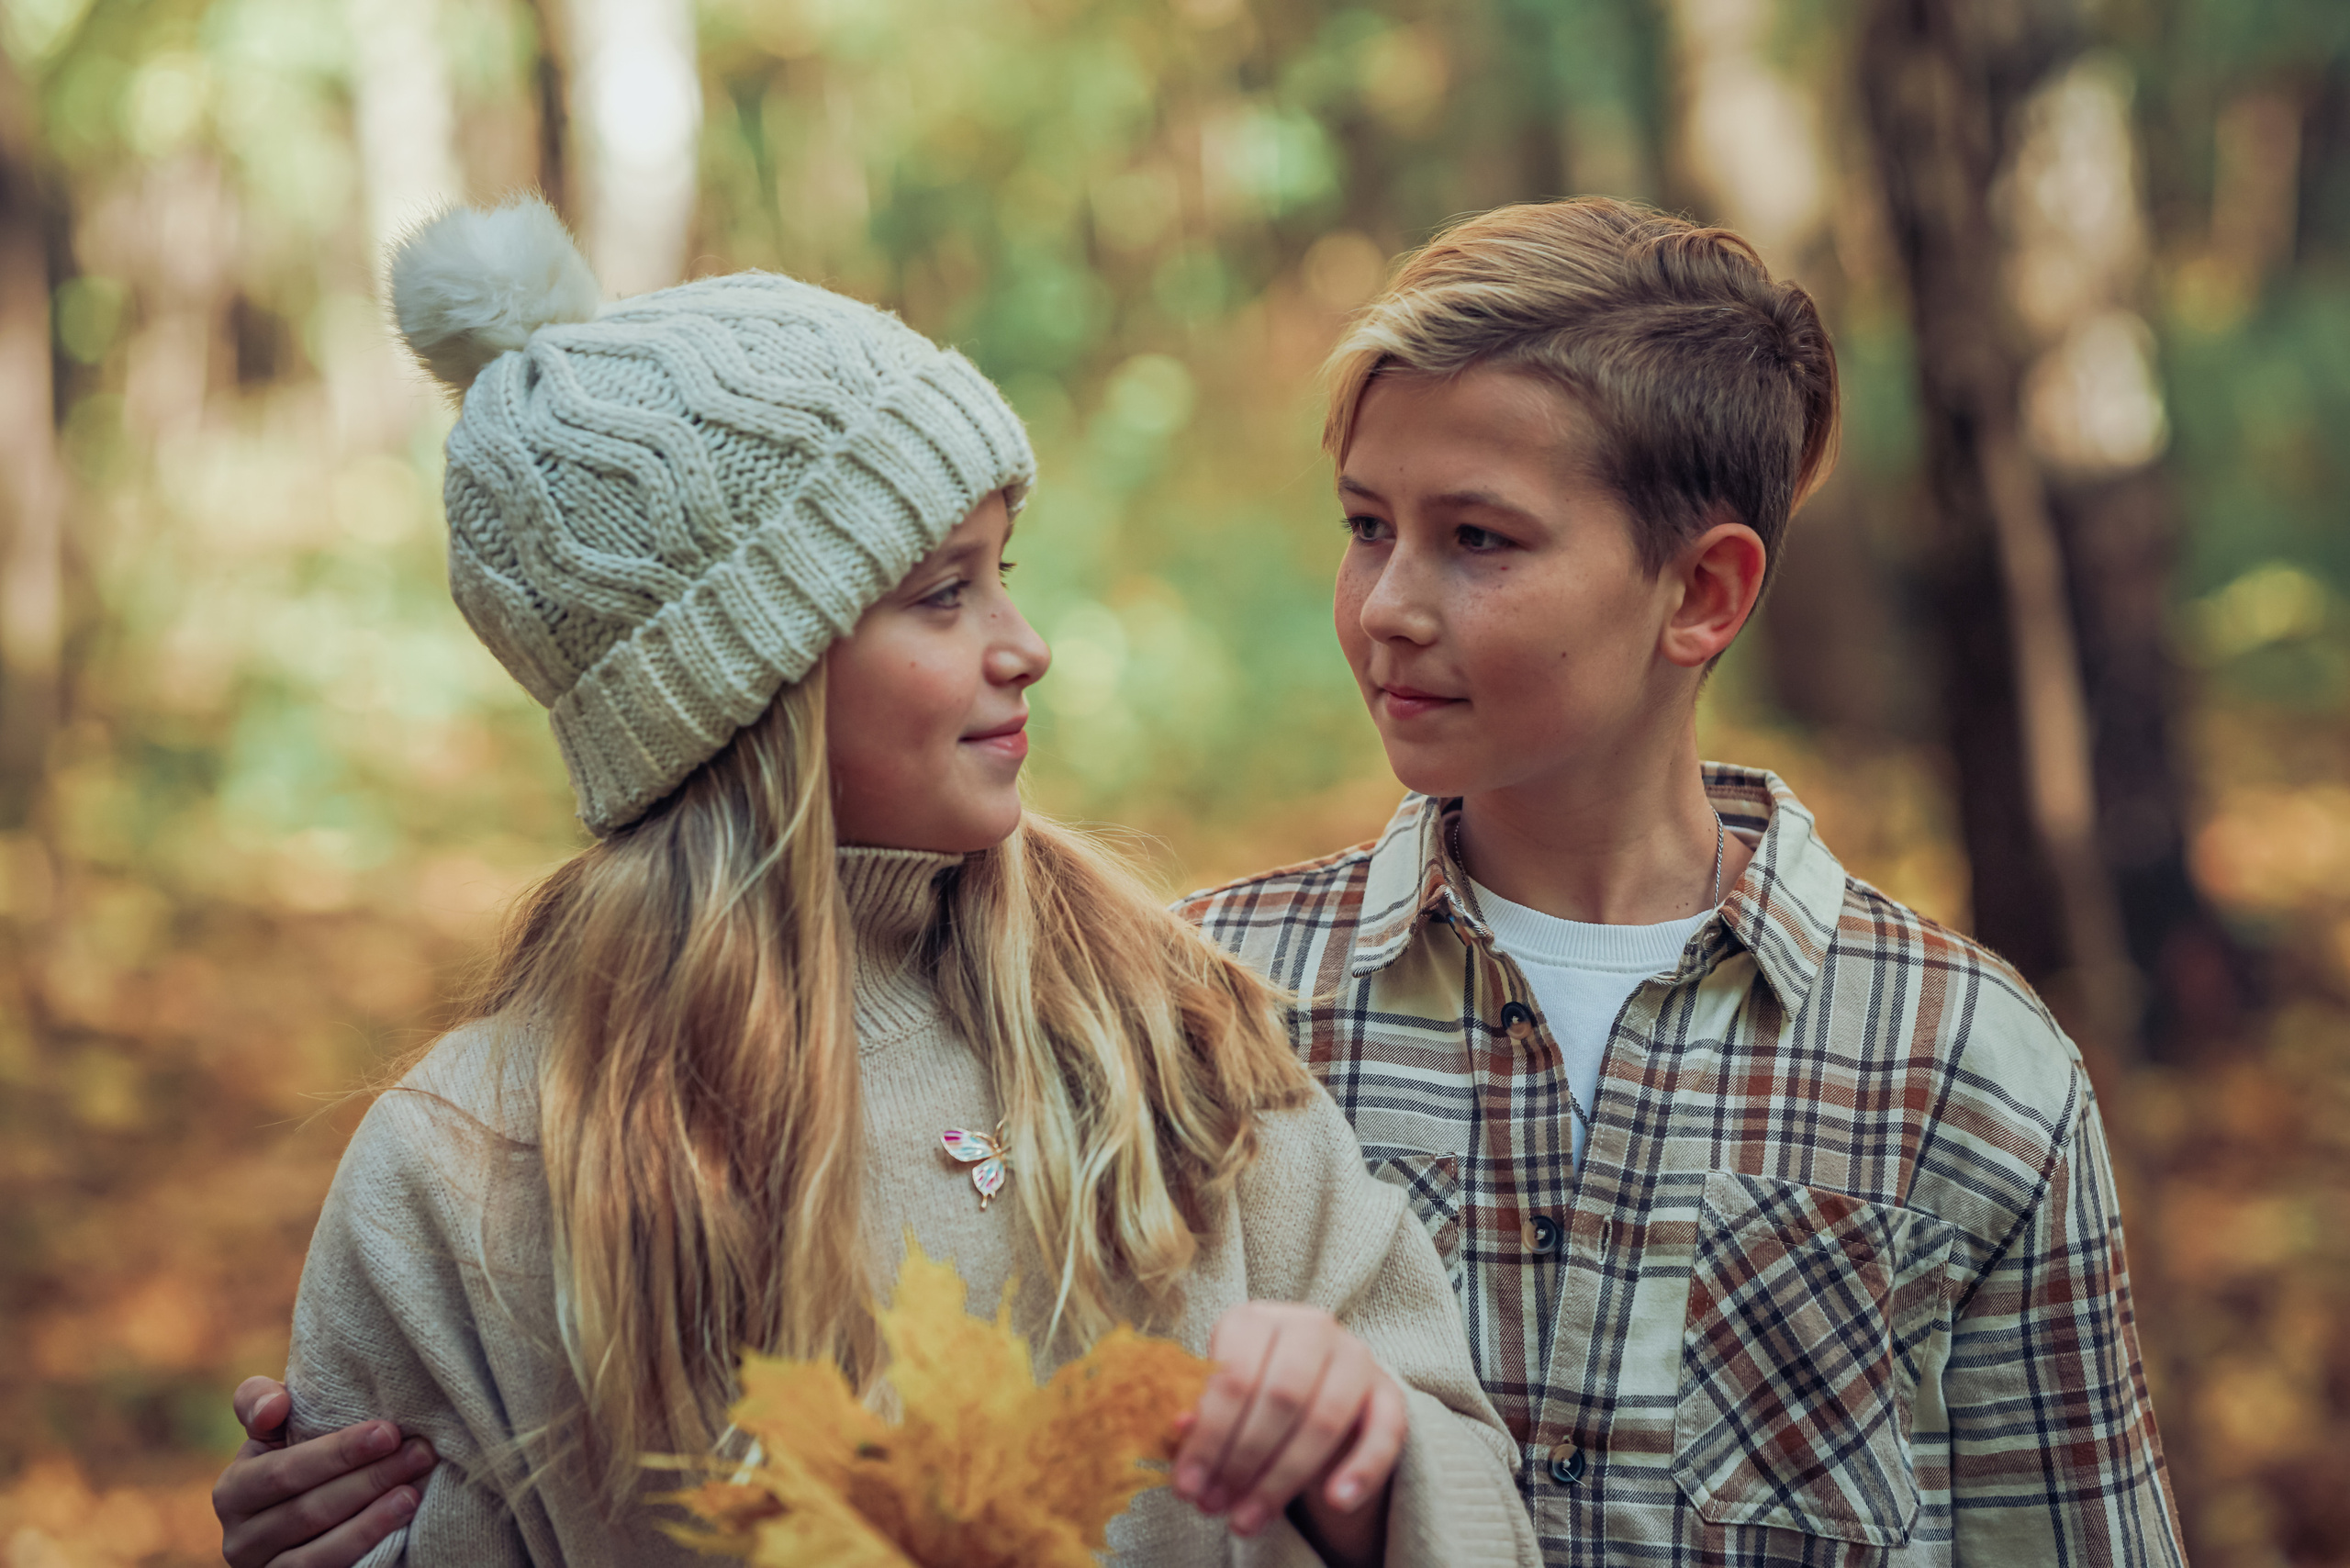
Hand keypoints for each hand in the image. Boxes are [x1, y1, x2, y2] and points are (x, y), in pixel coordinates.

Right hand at [214, 1376, 435, 1567]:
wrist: (309, 1516)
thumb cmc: (298, 1459)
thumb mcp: (273, 1431)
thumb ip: (262, 1402)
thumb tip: (274, 1407)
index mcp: (233, 1491)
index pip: (283, 1472)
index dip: (336, 1453)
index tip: (388, 1431)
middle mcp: (240, 1540)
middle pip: (308, 1510)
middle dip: (369, 1479)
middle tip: (420, 1454)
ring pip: (317, 1554)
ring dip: (371, 1523)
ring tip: (413, 1495)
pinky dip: (363, 1553)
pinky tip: (399, 1532)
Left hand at [1170, 1303, 1405, 1566]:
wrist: (1313, 1387)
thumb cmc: (1249, 1397)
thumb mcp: (1218, 1400)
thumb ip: (1199, 1414)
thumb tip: (1180, 1428)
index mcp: (1254, 1319)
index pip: (1233, 1375)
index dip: (1209, 1436)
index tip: (1187, 1487)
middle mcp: (1308, 1325)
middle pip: (1280, 1397)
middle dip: (1243, 1461)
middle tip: (1216, 1506)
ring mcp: (1354, 1355)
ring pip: (1324, 1419)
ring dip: (1284, 1478)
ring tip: (1248, 1519)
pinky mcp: (1389, 1390)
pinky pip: (1385, 1432)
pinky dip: (1362, 1470)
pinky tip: (1336, 1502)